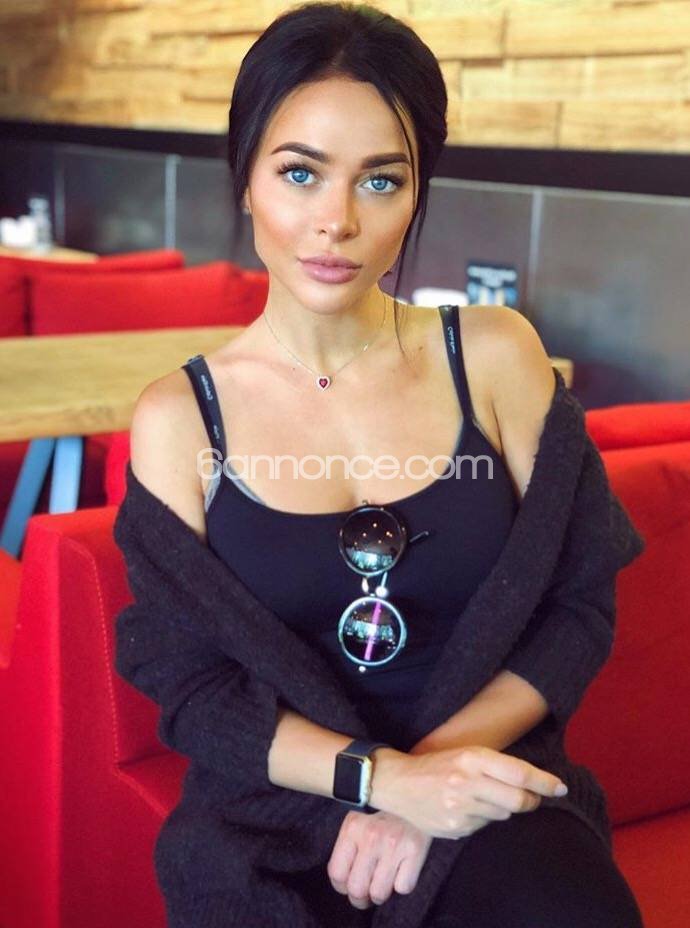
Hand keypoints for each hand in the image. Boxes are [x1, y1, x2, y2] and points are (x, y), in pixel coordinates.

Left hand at [326, 809, 431, 908]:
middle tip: (367, 892)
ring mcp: (393, 843)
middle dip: (361, 898)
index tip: (350, 884)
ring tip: (385, 880)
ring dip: (382, 893)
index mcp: (352, 827)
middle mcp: (370, 834)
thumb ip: (348, 850)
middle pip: (356, 888)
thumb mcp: (360, 826)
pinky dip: (403, 884)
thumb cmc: (384, 821)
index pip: (336, 873)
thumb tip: (342, 885)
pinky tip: (402, 869)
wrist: (417, 802)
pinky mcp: (414, 850)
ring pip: (379, 894)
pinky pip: (403, 888)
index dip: (342, 886)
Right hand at [377, 744, 566, 839]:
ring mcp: (461, 807)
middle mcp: (468, 782)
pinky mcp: (455, 828)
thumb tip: (531, 782)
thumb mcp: (464, 754)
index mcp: (472, 758)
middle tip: (532, 799)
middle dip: (531, 801)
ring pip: (503, 814)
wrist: (398, 783)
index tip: (560, 787)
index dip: (544, 782)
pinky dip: (483, 818)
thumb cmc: (436, 765)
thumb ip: (495, 766)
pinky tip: (466, 809)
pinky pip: (484, 826)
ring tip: (484, 798)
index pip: (519, 772)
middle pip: (518, 800)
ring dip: (503, 809)